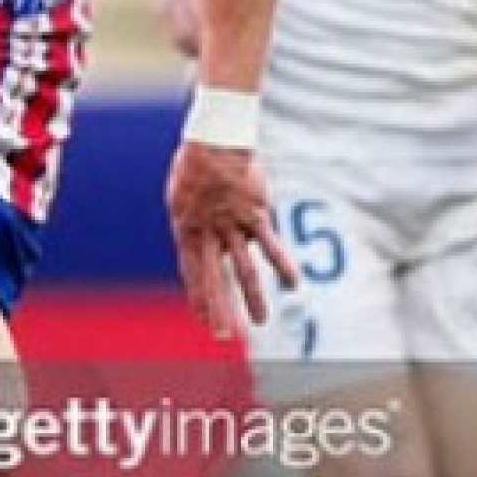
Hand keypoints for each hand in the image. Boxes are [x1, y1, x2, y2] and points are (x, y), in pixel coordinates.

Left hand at [166, 142, 295, 338]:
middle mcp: (208, 233)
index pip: (192, 272)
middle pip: (214, 278)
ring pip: (245, 268)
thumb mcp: (184, 195)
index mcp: (186, 230)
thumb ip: (195, 218)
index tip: (202, 319)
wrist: (213, 140)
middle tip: (222, 336)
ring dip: (252, 297)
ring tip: (260, 322)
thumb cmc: (196, 163)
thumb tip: (206, 234)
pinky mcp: (255, 215)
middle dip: (219, 309)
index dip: (197, 296)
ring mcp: (232, 226)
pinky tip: (293, 285)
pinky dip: (283, 265)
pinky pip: (271, 245)